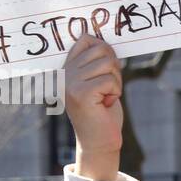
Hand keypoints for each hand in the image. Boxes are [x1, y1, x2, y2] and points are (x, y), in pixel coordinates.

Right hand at [62, 35, 123, 180]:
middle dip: (114, 68)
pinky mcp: (80, 93)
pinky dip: (115, 91)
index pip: (86, 39)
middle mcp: (64, 74)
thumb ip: (98, 62)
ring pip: (107, 64)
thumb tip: (104, 38)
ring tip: (106, 96)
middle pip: (101, 49)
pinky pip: (110, 80)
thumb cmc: (103, 112)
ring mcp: (70, 83)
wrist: (99, 142)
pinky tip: (106, 104)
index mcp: (67, 68)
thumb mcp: (99, 81)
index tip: (107, 70)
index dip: (105, 50)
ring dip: (116, 81)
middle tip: (108, 87)